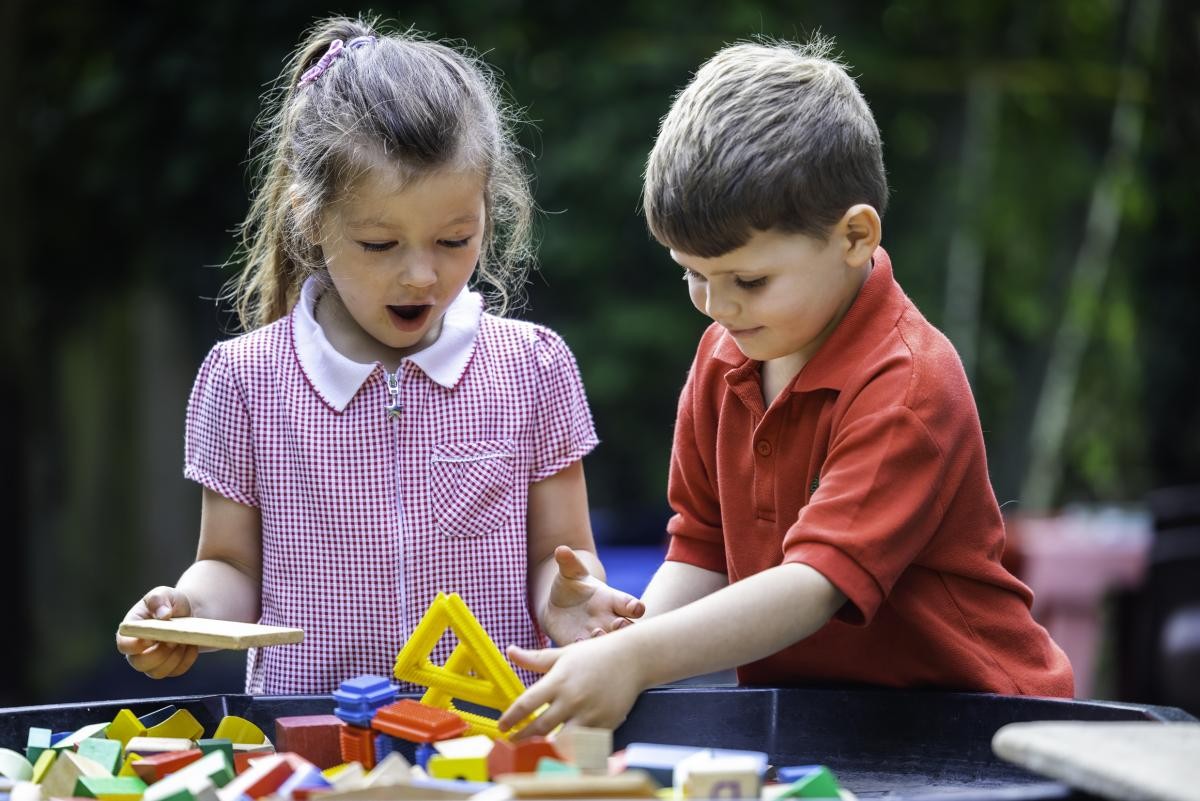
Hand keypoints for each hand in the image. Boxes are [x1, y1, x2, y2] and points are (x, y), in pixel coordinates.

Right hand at [115, 586, 199, 678]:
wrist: (190, 612)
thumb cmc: (171, 602)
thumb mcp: (164, 594)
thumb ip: (158, 600)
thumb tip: (163, 615)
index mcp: (131, 631)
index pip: (124, 645)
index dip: (136, 645)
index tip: (152, 638)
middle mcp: (137, 650)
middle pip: (140, 664)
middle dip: (159, 654)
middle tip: (174, 640)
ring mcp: (153, 661)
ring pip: (158, 672)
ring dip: (173, 658)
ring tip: (184, 641)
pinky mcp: (169, 667)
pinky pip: (176, 671)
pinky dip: (186, 660)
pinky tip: (191, 646)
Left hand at [498, 634, 644, 738]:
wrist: (632, 658)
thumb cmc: (595, 654)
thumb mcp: (563, 654)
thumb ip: (535, 658)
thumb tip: (510, 652)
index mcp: (559, 681)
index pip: (527, 704)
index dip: (511, 718)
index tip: (502, 727)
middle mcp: (572, 699)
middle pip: (540, 727)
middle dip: (523, 738)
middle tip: (513, 742)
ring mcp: (589, 714)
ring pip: (562, 741)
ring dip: (546, 747)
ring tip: (534, 750)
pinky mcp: (605, 724)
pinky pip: (584, 744)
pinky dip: (573, 749)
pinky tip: (563, 750)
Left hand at [540, 546, 645, 644]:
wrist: (557, 608)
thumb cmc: (571, 586)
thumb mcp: (570, 573)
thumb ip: (569, 562)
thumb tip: (561, 549)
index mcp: (612, 600)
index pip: (629, 604)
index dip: (635, 606)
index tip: (636, 608)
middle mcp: (610, 619)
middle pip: (626, 627)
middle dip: (625, 627)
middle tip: (619, 624)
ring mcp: (597, 634)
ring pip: (609, 641)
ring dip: (605, 640)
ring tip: (596, 633)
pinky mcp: (581, 644)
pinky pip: (586, 650)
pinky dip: (583, 648)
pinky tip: (576, 643)